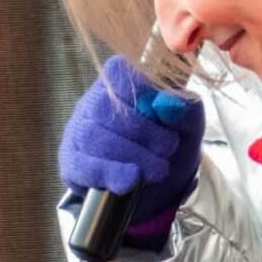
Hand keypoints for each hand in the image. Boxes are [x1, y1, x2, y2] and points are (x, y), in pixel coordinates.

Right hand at [58, 56, 203, 227]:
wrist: (158, 188)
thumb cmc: (168, 146)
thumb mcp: (188, 125)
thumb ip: (186, 110)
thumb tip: (167, 105)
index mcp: (117, 83)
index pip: (116, 73)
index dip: (140, 92)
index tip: (162, 114)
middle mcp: (91, 103)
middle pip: (103, 108)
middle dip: (141, 131)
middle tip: (168, 149)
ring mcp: (77, 133)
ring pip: (93, 137)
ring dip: (131, 155)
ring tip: (158, 170)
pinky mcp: (72, 164)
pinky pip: (83, 165)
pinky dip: (110, 173)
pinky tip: (130, 180)